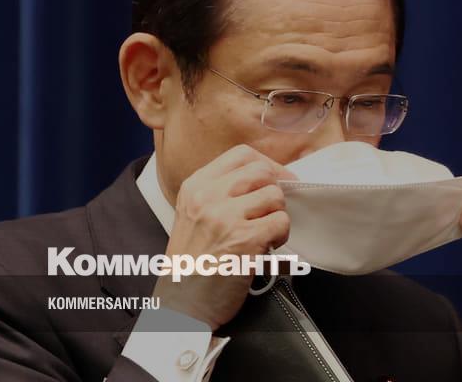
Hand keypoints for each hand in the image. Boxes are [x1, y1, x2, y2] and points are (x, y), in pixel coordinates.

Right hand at [152, 144, 294, 330]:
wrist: (181, 305)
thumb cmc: (191, 266)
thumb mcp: (192, 215)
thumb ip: (220, 193)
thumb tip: (263, 178)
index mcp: (195, 187)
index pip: (241, 155)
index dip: (265, 165)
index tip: (273, 179)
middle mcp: (209, 197)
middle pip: (262, 171)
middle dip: (276, 188)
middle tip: (274, 208)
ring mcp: (226, 217)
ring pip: (275, 196)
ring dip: (277, 215)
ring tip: (264, 233)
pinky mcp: (245, 240)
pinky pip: (281, 222)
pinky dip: (280, 236)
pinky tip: (266, 248)